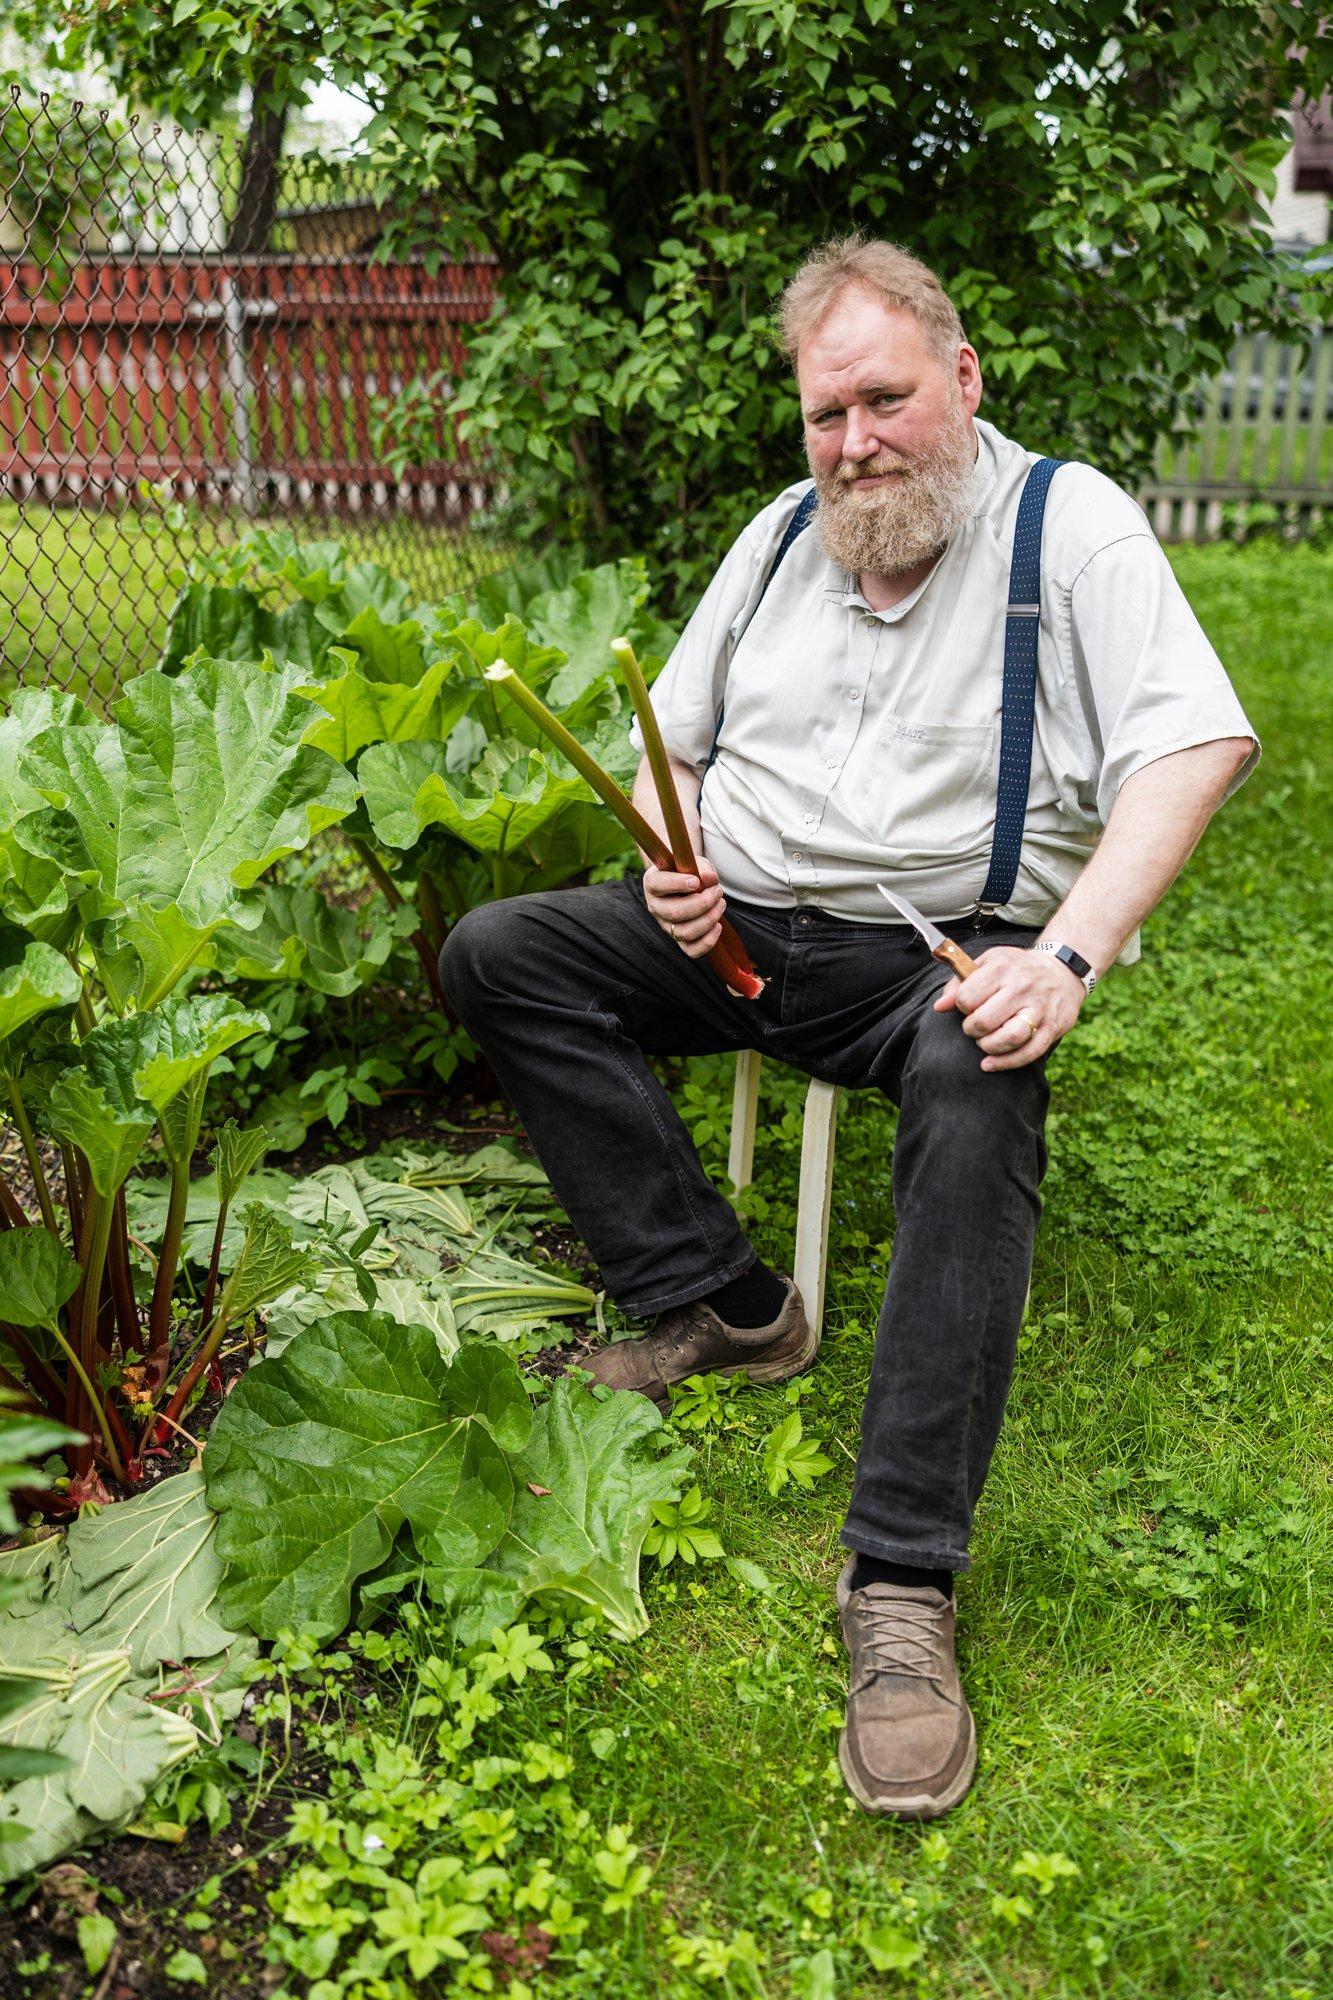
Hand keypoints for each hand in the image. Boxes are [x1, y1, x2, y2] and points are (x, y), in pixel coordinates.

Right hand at [642, 856, 725, 958]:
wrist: (689, 885)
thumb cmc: (690, 871)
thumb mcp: (696, 863)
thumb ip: (703, 868)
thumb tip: (708, 878)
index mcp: (653, 882)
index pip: (657, 884)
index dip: (676, 884)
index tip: (696, 881)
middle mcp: (655, 907)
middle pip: (674, 912)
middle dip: (702, 903)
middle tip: (717, 892)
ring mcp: (666, 926)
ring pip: (684, 932)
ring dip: (708, 919)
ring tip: (721, 903)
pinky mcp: (679, 940)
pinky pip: (691, 951)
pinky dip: (708, 941)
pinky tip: (718, 926)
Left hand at [933, 945, 1084, 1070]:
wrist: (1062, 971)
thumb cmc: (1017, 969)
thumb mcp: (988, 963)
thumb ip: (960, 983)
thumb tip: (939, 1007)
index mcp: (1002, 968)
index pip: (967, 998)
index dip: (961, 1007)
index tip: (967, 1007)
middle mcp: (1022, 987)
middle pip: (985, 1021)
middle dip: (971, 1030)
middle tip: (974, 1027)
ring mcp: (1039, 1008)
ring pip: (1010, 1038)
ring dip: (989, 1047)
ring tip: (984, 1042)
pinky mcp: (1052, 1027)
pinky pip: (1029, 1053)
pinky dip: (1006, 1062)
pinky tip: (990, 1063)